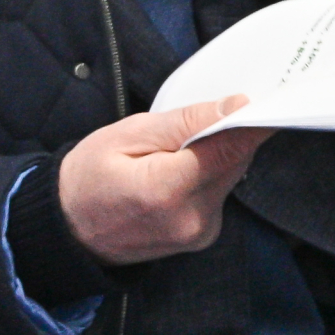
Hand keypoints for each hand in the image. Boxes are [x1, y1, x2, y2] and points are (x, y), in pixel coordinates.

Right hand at [57, 96, 272, 264]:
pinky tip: (182, 168)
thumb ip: (185, 122)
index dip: (251, 121)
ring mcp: (199, 234)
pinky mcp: (202, 237)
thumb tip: (234, 106)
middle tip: (209, 112)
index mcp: (168, 192)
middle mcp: (192, 220)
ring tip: (180, 145)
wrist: (66, 230)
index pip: (231, 149)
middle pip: (234, 161)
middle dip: (228, 133)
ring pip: (230, 175)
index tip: (268, 97)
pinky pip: (220, 192)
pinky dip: (210, 173)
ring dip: (217, 154)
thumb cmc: (87, 178)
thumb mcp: (128, 134)